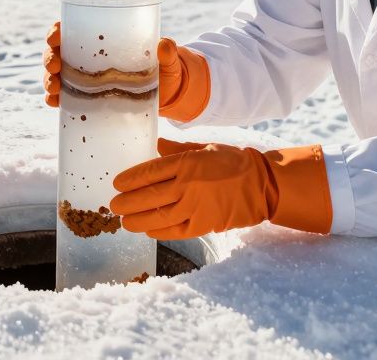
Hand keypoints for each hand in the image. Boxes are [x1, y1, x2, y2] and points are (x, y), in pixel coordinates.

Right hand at [42, 22, 210, 121]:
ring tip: (54, 88)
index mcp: (102, 39)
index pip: (71, 29)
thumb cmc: (165, 68)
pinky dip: (56, 100)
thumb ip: (167, 53)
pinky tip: (54, 103)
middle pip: (58, 52)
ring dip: (49, 80)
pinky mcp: (87, 98)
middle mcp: (87, 57)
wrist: (166, 93)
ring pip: (57, 75)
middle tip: (55, 66)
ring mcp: (85, 78)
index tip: (55, 36)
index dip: (57, 31)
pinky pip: (64, 98)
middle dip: (50, 58)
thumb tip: (165, 45)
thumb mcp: (167, 60)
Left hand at [108, 137, 332, 239]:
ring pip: (156, 217)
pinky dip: (158, 231)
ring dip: (137, 220)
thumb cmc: (233, 162)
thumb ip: (178, 149)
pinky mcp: (203, 225)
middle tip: (114, 205)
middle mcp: (188, 186)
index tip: (117, 183)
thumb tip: (157, 145)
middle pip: (148, 197)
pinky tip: (148, 229)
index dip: (130, 180)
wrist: (262, 185)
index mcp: (187, 163)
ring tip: (125, 221)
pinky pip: (174, 231)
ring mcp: (195, 208)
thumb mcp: (205, 147)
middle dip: (126, 203)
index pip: (149, 172)